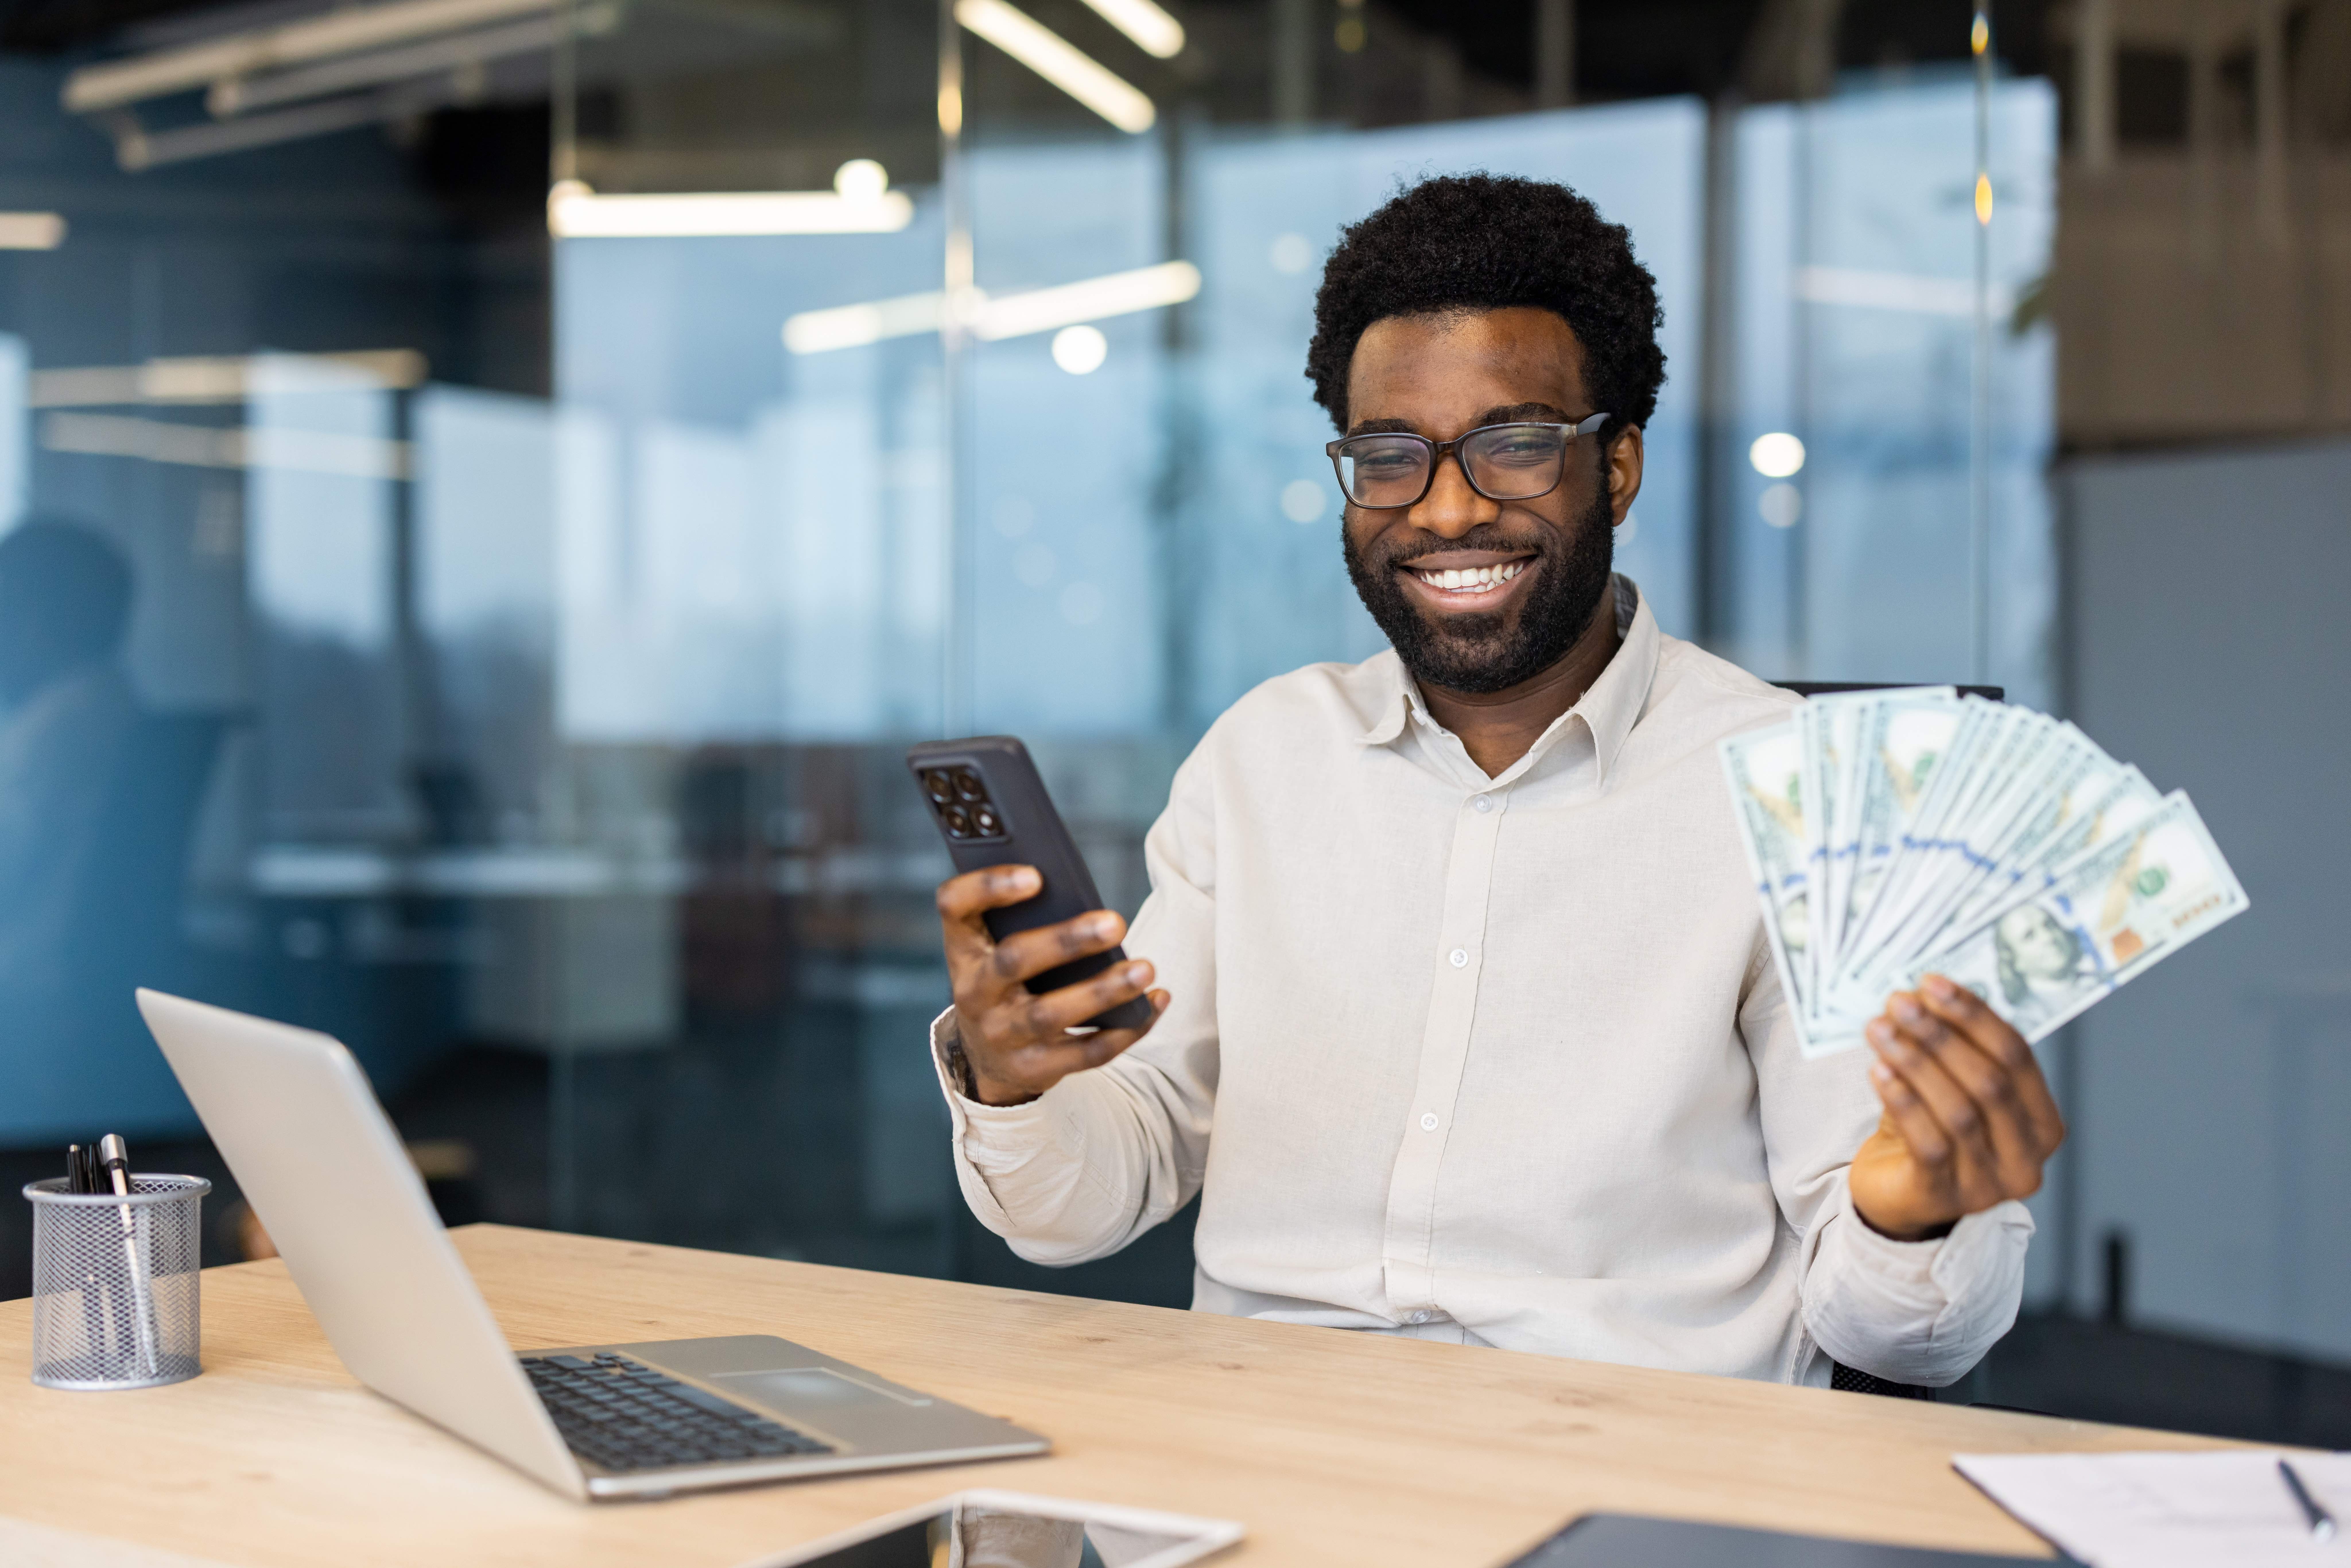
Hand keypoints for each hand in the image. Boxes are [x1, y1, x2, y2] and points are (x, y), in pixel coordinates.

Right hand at [936, 864, 1169, 1106]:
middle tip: (1115, 923)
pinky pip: (1086, 1052)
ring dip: (1103, 990)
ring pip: (1052, 1013)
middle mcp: (974, 992)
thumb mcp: (995, 946)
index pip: (955, 905)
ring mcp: (1002, 1034)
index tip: (1036, 875)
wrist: (987, 1056)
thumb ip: (1022, 916)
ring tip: (1145, 969)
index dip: (988, 886)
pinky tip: (1155, 1000)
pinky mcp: (1034, 1068)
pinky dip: (1127, 1028)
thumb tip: (1084, 897)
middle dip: (1066, 941)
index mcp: (963, 947)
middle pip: (1014, 959)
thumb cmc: (1005, 980)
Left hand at [1848, 973, 2067, 1241]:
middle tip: (1900, 1002)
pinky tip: (1879, 1071)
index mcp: (2042, 1124)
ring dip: (1916, 1062)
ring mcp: (1988, 1185)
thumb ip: (1952, 1050)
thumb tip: (1924, 993)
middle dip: (1942, 1036)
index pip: (2017, 1058)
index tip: (1933, 982)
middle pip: (1990, 1083)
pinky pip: (1928, 1143)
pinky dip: (1903, 1102)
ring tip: (1880, 1029)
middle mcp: (2025, 1159)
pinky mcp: (1943, 1198)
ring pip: (1958, 1112)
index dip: (1975, 1017)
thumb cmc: (1931, 1130)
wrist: (1898, 1195)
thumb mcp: (1951, 1088)